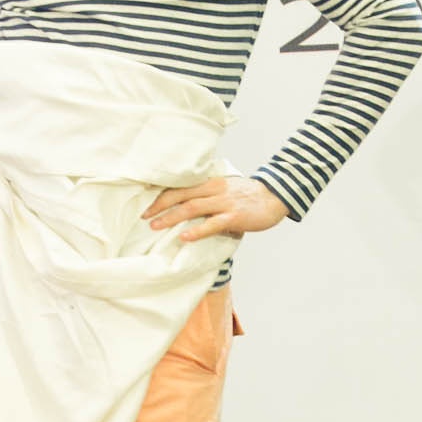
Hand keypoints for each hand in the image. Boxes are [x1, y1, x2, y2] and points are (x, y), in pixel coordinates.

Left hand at [143, 175, 288, 241]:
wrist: (276, 196)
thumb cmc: (250, 196)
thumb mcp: (227, 189)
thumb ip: (210, 196)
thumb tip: (191, 208)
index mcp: (211, 183)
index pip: (181, 188)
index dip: (162, 197)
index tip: (147, 207)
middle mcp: (214, 191)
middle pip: (181, 196)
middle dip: (160, 206)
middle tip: (144, 217)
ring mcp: (224, 203)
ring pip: (192, 208)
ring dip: (171, 217)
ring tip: (155, 226)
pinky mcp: (234, 217)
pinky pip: (212, 224)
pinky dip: (197, 230)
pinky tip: (185, 237)